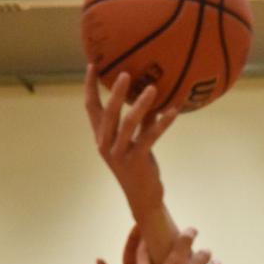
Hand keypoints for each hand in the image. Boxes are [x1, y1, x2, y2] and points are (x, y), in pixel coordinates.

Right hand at [84, 64, 178, 221]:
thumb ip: (141, 121)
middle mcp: (105, 144)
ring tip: (152, 88)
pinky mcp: (136, 161)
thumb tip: (151, 94)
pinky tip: (173, 112)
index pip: (91, 108)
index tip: (92, 65)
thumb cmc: (140, 168)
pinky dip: (162, 123)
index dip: (90, 86)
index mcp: (101, 137)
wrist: (143, 198)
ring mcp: (119, 154)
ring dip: (140, 104)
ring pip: (127, 124)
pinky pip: (149, 137)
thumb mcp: (136, 142)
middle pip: (107, 113)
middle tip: (125, 73)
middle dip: (115, 92)